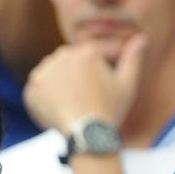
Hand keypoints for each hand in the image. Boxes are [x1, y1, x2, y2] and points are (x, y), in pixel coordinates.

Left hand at [23, 34, 146, 133]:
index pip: (94, 58)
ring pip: (55, 76)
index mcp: (86, 52)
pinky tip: (61, 112)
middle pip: (73, 65)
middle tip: (89, 102)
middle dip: (80, 80)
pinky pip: (40, 91)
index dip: (102, 76)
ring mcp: (44, 71)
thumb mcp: (127, 83)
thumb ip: (133, 58)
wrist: (86, 135)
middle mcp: (62, 56)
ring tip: (74, 107)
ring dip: (62, 87)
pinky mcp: (31, 88)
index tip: (103, 93)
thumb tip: (143, 38)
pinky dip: (48, 100)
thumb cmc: (110, 109)